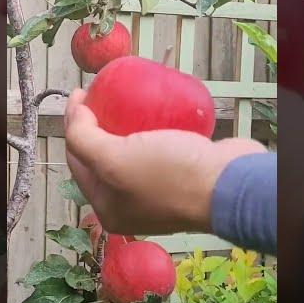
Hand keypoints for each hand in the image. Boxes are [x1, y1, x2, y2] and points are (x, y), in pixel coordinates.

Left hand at [64, 89, 266, 235]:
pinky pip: (159, 147)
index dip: (73, 125)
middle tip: (100, 93)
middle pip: (103, 156)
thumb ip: (83, 140)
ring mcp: (157, 191)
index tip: (81, 94)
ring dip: (125, 125)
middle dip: (96, 124)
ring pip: (132, 151)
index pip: (77, 161)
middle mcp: (130, 204)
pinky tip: (153, 109)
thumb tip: (74, 116)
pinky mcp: (181, 175)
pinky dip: (153, 129)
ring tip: (124, 97)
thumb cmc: (169, 177)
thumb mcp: (113, 160)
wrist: (229, 186)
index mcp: (108, 208)